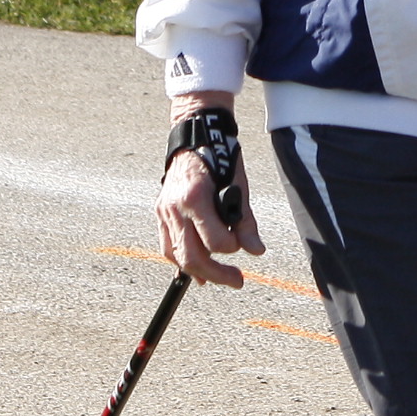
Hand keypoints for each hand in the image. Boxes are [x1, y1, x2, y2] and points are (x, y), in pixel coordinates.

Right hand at [153, 106, 262, 287]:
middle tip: (237, 280)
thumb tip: (256, 251)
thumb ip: (246, 222)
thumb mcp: (239, 186)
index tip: (241, 243)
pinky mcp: (160, 213)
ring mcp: (164, 211)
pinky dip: (182, 260)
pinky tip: (196, 270)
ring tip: (217, 277)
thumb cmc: (220, 157)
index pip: (215, 241)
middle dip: (216, 274)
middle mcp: (176, 207)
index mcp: (196, 198)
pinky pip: (167, 246)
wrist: (196, 135)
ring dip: (198, 271)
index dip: (233, 247)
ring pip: (176, 255)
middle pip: (192, 257)